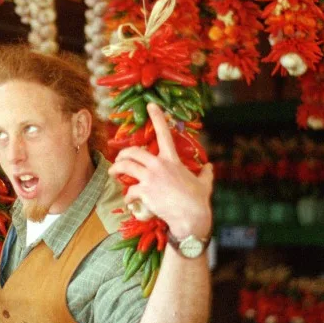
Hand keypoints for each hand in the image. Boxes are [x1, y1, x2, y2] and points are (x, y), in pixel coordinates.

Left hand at [108, 102, 212, 239]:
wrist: (190, 217)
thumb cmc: (198, 200)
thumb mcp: (204, 184)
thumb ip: (206, 174)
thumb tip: (210, 167)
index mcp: (172, 160)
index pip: (164, 133)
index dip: (157, 117)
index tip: (151, 106)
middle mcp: (159, 165)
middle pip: (133, 152)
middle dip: (123, 154)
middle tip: (119, 159)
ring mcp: (150, 178)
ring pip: (125, 167)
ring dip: (116, 169)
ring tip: (113, 173)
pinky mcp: (144, 191)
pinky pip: (129, 191)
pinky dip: (127, 197)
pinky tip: (129, 201)